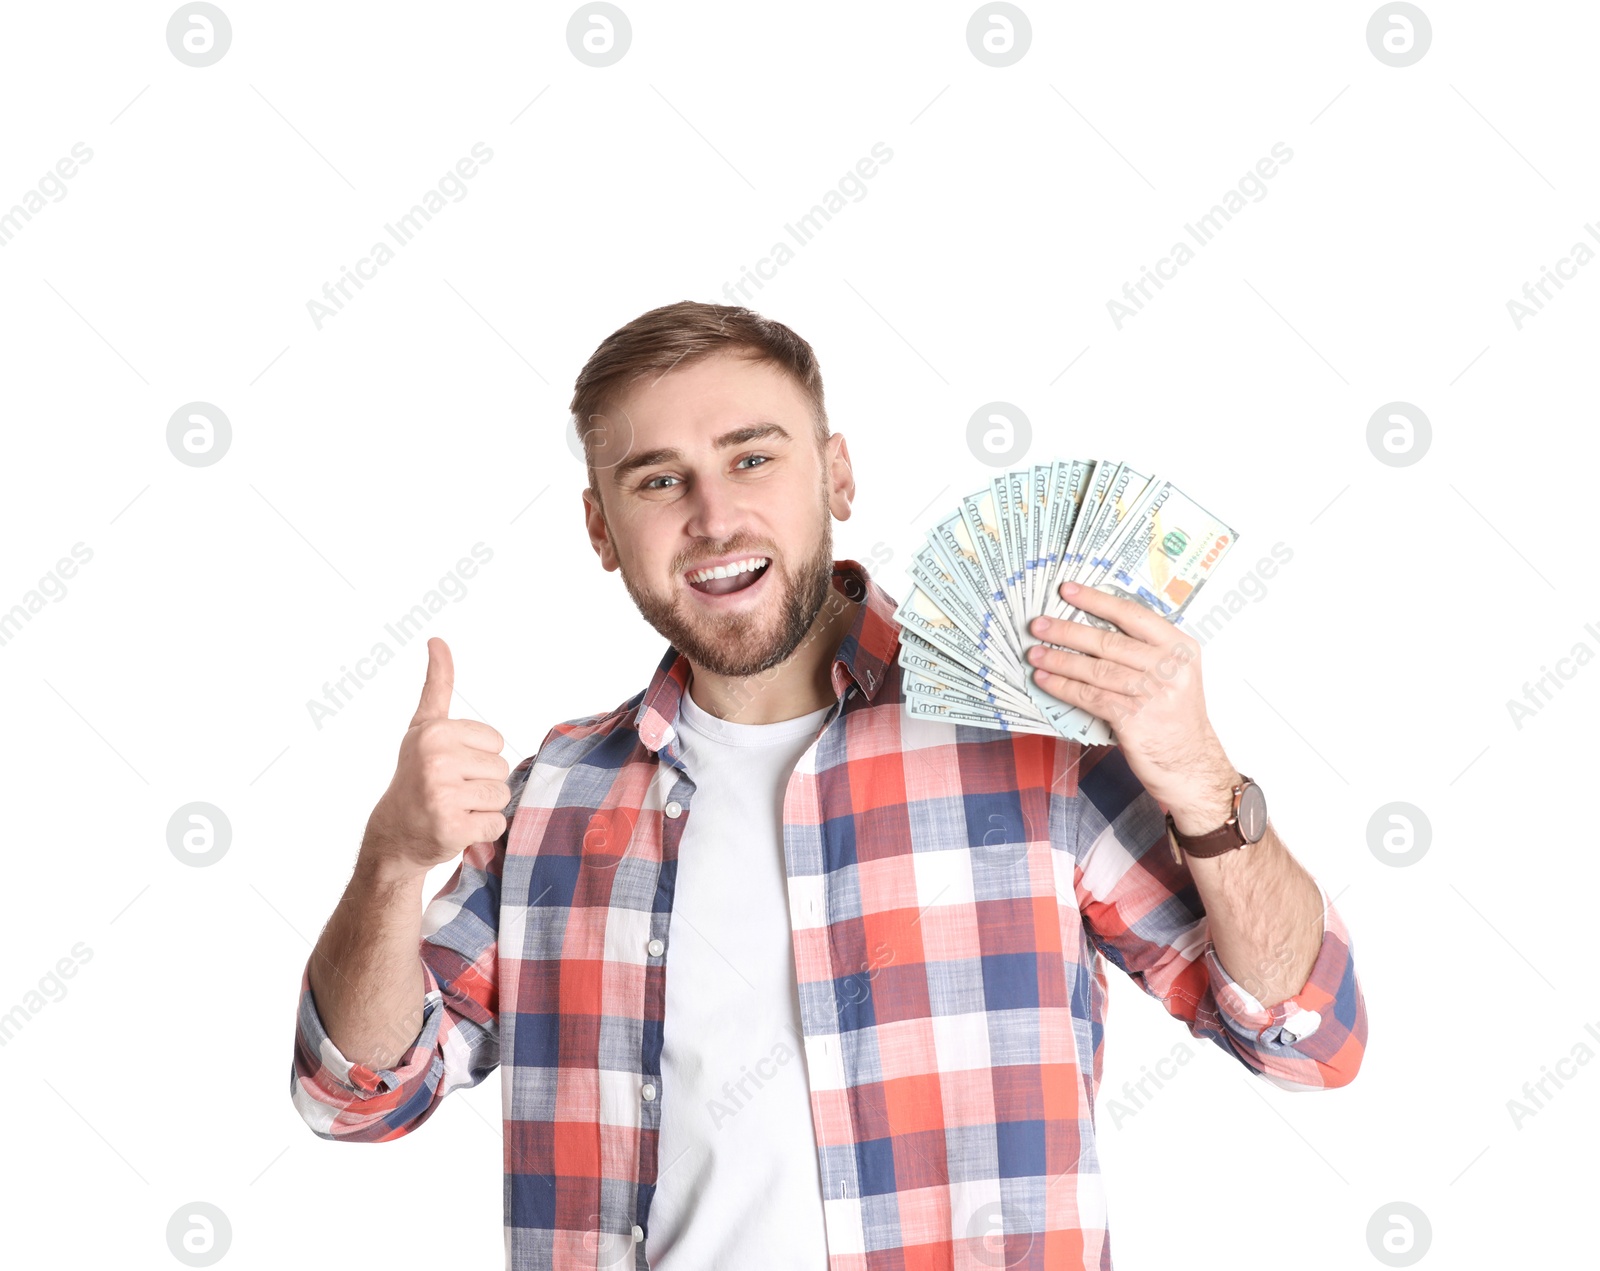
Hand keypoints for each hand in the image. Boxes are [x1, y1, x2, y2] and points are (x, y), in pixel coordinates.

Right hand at [362, 637, 511, 878]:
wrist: (394, 833)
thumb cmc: (416, 775)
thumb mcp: (423, 726)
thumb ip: (437, 685)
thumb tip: (437, 640)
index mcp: (434, 732)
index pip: (496, 742)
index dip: (478, 757)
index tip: (449, 765)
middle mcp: (435, 760)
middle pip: (501, 768)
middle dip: (482, 782)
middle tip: (450, 790)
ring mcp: (442, 795)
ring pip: (501, 796)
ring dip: (483, 807)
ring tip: (454, 807)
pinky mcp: (452, 827)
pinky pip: (497, 824)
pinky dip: (483, 831)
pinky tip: (456, 828)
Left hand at [1027, 581, 1237, 832]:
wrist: (1190, 763)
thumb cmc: (1175, 716)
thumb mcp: (1174, 672)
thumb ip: (1144, 649)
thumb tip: (1090, 627)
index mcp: (1180, 647)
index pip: (1132, 614)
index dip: (1096, 600)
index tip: (1067, 590)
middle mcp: (1170, 667)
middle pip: (1108, 641)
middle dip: (1067, 631)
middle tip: (1038, 625)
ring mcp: (1153, 694)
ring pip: (1096, 669)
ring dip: (1059, 660)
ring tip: (1035, 653)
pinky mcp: (1135, 719)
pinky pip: (1090, 697)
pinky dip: (1064, 687)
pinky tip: (1045, 681)